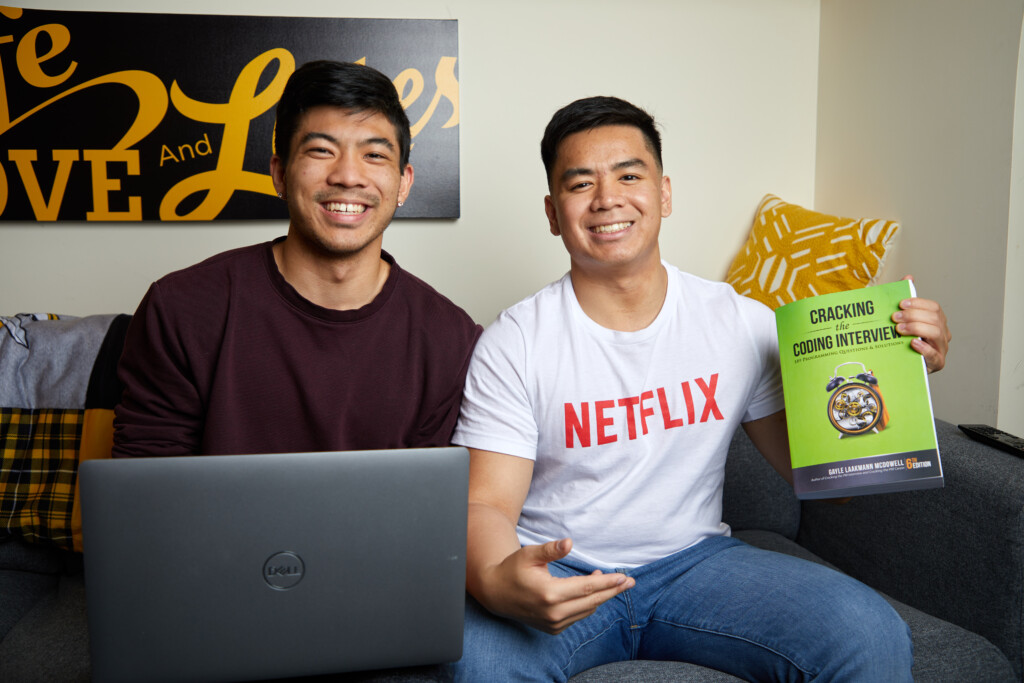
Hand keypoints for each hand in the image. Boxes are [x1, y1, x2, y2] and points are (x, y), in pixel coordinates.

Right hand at [477, 538, 634, 634]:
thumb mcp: (530, 554)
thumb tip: (569, 542)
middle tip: (630, 581)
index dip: (608, 583)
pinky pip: (578, 616)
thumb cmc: (513, 569)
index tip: (625, 578)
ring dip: (601, 596)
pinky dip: (588, 604)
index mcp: (550, 594)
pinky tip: (592, 591)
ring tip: (610, 581)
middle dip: (613, 591)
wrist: (496, 593)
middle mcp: (554, 613)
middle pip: (592, 601)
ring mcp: (554, 623)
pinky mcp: (553, 629)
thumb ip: (551, 549)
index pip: (588, 589)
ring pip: (587, 610)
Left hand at [893, 276, 950, 372]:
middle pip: (934, 319)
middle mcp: (943, 333)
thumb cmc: (903, 339)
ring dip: (916, 328)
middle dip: (913, 315)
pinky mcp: (937, 363)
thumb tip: (909, 277)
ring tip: (899, 329)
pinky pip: (934, 355)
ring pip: (936, 333)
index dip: (918, 303)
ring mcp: (942, 348)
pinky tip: (912, 343)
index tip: (900, 304)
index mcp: (937, 320)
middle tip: (894, 317)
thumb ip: (906, 300)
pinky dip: (924, 348)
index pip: (934, 307)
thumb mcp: (902, 319)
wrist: (902, 364)